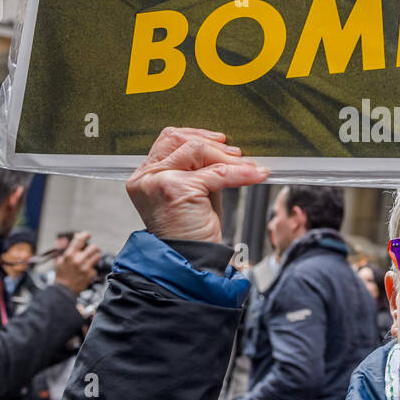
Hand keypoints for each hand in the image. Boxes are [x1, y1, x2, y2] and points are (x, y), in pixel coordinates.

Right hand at [53, 232, 100, 294]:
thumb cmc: (61, 275)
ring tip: (90, 261)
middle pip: (93, 247)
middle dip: (93, 248)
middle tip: (91, 251)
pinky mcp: (90, 274)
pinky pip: (95, 268)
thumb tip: (66, 238)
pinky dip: (92, 269)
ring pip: (97, 256)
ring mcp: (85, 267)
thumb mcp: (59, 260)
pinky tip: (86, 272)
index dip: (85, 235)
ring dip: (95, 257)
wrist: (63, 290)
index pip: (80, 239)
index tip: (88, 234)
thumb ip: (63, 249)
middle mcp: (78, 260)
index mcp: (69, 255)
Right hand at [127, 127, 268, 242]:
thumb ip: (200, 169)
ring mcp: (156, 181)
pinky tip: (254, 175)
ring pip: (196, 150)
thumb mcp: (194, 192)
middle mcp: (145, 176)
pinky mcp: (174, 188)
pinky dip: (239, 173)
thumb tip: (225, 150)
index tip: (221, 142)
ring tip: (248, 167)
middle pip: (180, 139)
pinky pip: (215, 173)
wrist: (191, 263)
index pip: (169, 139)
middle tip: (238, 155)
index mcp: (145, 175)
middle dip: (213, 145)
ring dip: (228, 158)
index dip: (197, 136)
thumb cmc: (192, 233)